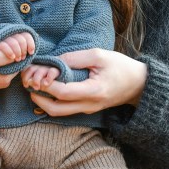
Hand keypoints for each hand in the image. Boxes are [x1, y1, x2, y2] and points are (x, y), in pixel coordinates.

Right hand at [0, 32, 35, 62]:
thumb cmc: (11, 53)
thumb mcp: (20, 49)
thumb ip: (28, 42)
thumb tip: (38, 35)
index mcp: (17, 34)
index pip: (26, 35)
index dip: (31, 44)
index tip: (31, 53)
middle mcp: (10, 34)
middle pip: (21, 39)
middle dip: (23, 50)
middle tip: (23, 58)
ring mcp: (3, 38)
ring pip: (13, 42)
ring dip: (18, 52)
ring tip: (18, 59)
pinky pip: (4, 45)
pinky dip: (9, 52)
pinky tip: (12, 58)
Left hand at [24, 48, 147, 116]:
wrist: (139, 84)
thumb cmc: (121, 67)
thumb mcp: (99, 55)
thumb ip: (75, 58)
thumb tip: (53, 61)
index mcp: (93, 91)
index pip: (63, 92)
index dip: (46, 84)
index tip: (38, 72)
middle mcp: (89, 105)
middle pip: (55, 110)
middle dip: (38, 98)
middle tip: (29, 84)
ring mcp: (88, 109)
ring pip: (59, 113)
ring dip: (43, 101)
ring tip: (35, 86)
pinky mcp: (88, 109)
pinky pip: (66, 109)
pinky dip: (53, 101)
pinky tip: (48, 89)